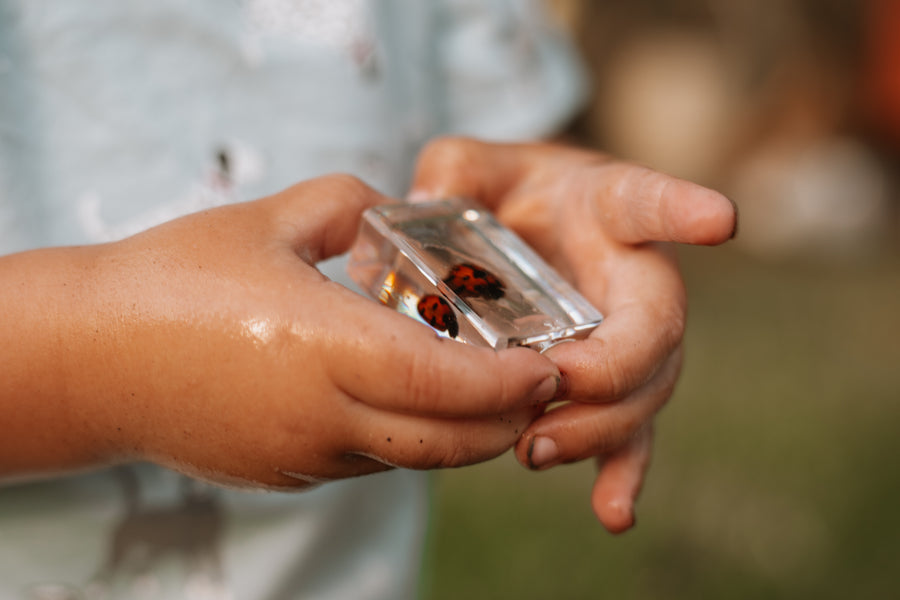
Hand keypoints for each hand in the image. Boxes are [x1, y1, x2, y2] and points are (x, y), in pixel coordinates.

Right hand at [0, 175, 562, 487]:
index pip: (450, 386)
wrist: (89, 359)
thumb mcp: (267, 221)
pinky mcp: (286, 473)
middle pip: (449, 441)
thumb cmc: (174, 280)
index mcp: (326, 348)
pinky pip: (371, 463)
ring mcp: (305, 456)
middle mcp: (324, 417)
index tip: (549, 366)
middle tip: (538, 385)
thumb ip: (347, 206)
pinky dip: (410, 440)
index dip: (511, 383)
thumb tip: (393, 210)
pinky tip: (412, 404)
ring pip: (414, 459)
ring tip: (489, 394)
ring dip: (463, 434)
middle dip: (508, 420)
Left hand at [410, 138, 735, 531]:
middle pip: (653, 331)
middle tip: (555, 389)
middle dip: (612, 370)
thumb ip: (454, 172)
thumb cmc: (508, 191)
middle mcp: (634, 277)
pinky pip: (626, 433)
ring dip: (597, 429)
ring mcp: (628, 337)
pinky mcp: (609, 384)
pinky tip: (613, 514)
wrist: (527, 228)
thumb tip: (430, 201)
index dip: (684, 210)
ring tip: (536, 449)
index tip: (720, 220)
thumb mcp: (471, 165)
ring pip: (642, 393)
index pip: (648, 203)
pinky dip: (620, 473)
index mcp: (608, 208)